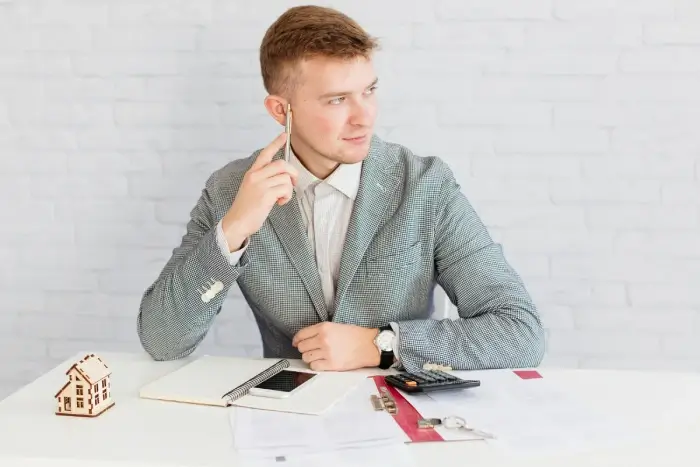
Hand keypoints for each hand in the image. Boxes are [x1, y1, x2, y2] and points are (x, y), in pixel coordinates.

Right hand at [221, 132, 297, 249]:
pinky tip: (279, 203)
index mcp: (252, 173)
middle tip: (293, 183)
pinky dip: (287, 197)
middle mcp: (255, 176)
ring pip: (286, 178)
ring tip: (281, 198)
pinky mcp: (265, 195)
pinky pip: (285, 189)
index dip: (276, 143)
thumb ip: (264, 179)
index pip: (265, 154)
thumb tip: (284, 176)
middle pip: (282, 165)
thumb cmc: (247, 208)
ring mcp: (260, 185)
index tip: (285, 135)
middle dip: (292, 173)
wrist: (237, 222)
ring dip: (288, 190)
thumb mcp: (252, 188)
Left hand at [292, 322, 379, 370]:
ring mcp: (326, 353)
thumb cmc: (355, 335)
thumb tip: (306, 338)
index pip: (301, 334)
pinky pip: (314, 367)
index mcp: (324, 328)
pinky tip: (322, 362)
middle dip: (304, 349)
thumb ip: (320, 331)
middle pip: (302, 347)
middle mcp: (323, 339)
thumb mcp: (336, 326)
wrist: (369, 345)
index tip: (296, 342)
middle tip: (310, 349)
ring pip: (306, 358)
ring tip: (317, 356)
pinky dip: (316, 365)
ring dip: (310, 358)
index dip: (297, 340)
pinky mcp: (331, 365)